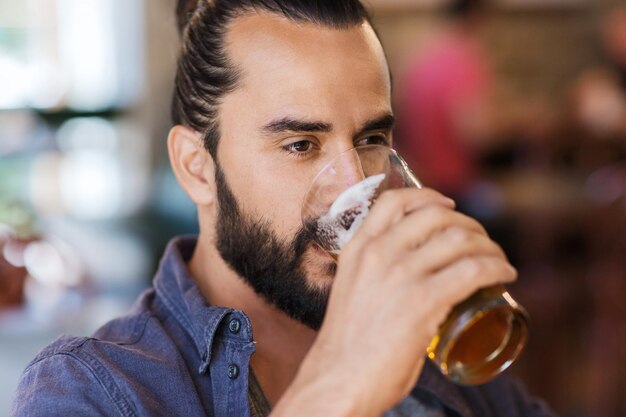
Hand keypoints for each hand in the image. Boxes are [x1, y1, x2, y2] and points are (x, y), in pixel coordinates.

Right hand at [288, 188, 516, 415]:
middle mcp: (378, 253)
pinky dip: (497, 266)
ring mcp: (401, 274)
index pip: (394, 201)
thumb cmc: (347, 346)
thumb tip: (412, 274)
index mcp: (357, 248)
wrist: (339, 379)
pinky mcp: (424, 300)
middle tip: (480, 239)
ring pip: (460, 238)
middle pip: (436, 214)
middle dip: (467, 223)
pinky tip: (505, 273)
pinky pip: (474, 269)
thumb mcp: (353, 291)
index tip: (448, 204)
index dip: (428, 196)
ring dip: (488, 244)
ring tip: (497, 258)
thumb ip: (377, 275)